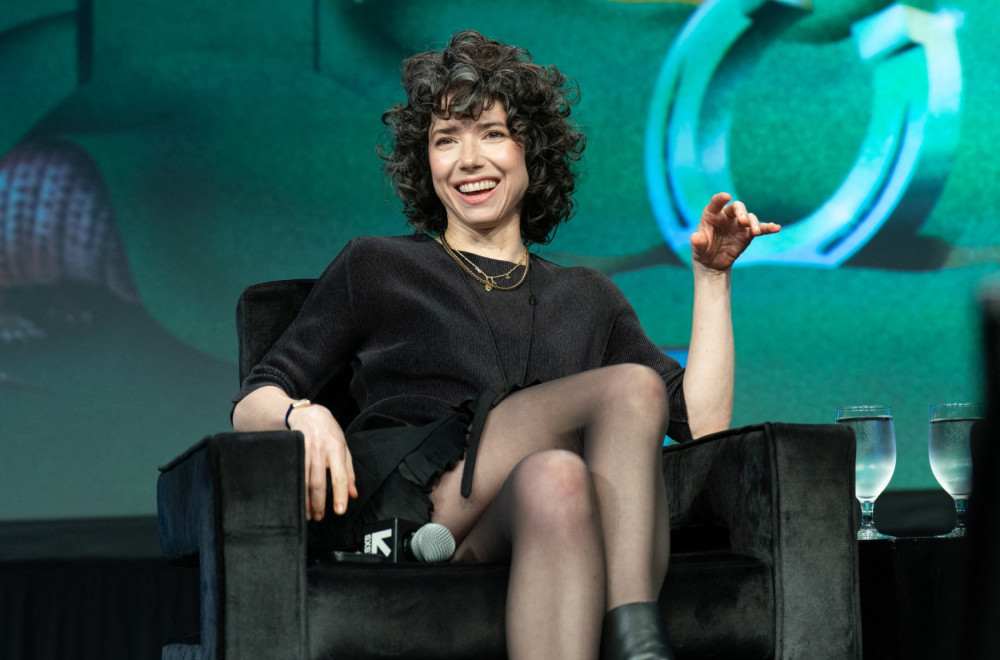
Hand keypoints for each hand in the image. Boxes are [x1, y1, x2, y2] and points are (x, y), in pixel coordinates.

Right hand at [288, 404, 357, 519]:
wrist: (306, 413)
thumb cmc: (328, 432)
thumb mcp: (344, 448)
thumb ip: (349, 471)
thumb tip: (353, 494)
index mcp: (337, 449)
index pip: (340, 476)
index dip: (340, 495)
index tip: (339, 511)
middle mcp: (321, 450)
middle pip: (319, 482)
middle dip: (319, 503)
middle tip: (319, 517)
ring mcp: (304, 450)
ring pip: (304, 480)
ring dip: (305, 500)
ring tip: (307, 513)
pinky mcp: (292, 450)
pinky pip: (293, 473)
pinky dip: (294, 488)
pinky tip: (294, 498)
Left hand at [689, 192, 779, 270]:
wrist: (712, 262)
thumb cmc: (702, 249)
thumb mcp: (698, 248)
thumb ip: (698, 242)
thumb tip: (694, 238)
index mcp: (712, 214)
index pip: (716, 203)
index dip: (720, 199)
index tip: (726, 196)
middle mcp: (727, 216)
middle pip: (737, 207)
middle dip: (741, 212)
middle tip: (743, 221)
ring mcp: (739, 224)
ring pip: (749, 217)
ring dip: (754, 223)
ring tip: (755, 232)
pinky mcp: (748, 234)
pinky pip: (760, 229)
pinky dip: (768, 228)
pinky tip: (776, 228)